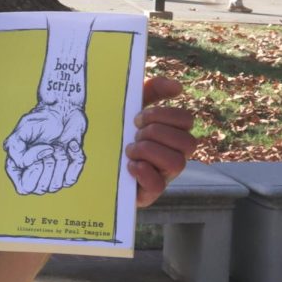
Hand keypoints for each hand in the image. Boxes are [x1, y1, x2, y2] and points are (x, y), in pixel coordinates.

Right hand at [3, 103, 87, 194]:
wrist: (64, 111)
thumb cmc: (42, 119)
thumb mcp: (23, 128)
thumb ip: (15, 148)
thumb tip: (24, 164)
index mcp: (17, 166)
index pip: (24, 187)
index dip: (33, 169)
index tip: (43, 147)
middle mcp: (32, 174)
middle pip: (40, 189)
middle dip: (48, 165)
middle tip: (50, 146)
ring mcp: (50, 175)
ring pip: (55, 186)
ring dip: (61, 161)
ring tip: (59, 145)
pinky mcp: (67, 173)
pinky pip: (71, 179)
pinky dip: (74, 159)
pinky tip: (71, 145)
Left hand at [126, 76, 196, 206]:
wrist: (94, 162)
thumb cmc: (118, 131)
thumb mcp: (131, 107)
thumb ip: (152, 90)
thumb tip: (178, 87)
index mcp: (171, 133)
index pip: (187, 120)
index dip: (164, 115)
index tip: (138, 117)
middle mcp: (174, 154)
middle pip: (187, 142)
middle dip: (156, 133)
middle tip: (134, 134)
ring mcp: (163, 175)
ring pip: (177, 163)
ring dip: (149, 151)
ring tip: (129, 150)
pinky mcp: (149, 194)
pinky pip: (158, 186)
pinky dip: (144, 172)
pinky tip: (129, 165)